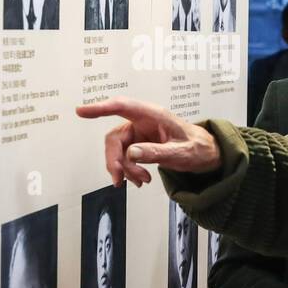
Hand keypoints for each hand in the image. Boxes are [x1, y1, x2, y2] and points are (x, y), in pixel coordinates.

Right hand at [76, 96, 221, 186]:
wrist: (206, 153)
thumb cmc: (196, 147)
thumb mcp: (181, 152)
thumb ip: (156, 152)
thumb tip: (131, 153)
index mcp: (152, 115)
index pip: (122, 107)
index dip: (100, 108)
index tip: (81, 111)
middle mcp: (142, 121)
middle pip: (115, 137)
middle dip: (115, 160)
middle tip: (120, 179)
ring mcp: (139, 133)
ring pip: (118, 150)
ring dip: (124, 169)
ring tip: (141, 181)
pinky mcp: (138, 144)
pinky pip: (124, 158)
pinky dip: (128, 171)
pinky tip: (140, 180)